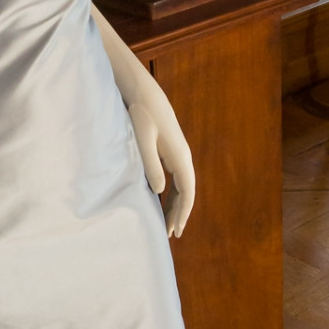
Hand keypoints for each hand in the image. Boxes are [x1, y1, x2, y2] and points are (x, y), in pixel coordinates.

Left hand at [128, 99, 195, 238]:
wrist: (144, 94)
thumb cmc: (141, 115)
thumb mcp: (143, 141)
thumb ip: (151, 166)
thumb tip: (159, 192)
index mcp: (180, 158)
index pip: (187, 193)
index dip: (183, 213)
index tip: (177, 231)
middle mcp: (183, 158)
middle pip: (186, 193)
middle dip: (179, 214)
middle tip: (170, 235)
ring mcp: (177, 155)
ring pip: (181, 187)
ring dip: (175, 205)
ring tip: (167, 224)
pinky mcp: (169, 152)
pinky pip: (174, 179)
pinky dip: (170, 194)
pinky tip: (161, 202)